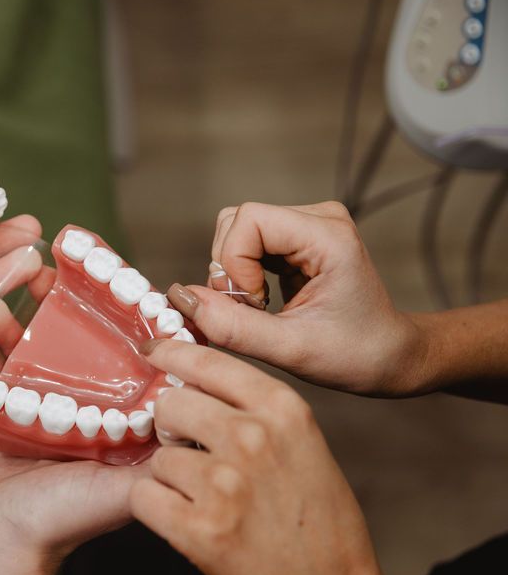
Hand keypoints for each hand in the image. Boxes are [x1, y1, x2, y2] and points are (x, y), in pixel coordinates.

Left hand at [131, 340, 417, 574]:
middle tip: (189, 453)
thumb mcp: (305, 447)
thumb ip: (257, 411)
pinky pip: (143, 497)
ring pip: (158, 456)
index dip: (171, 354)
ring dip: (169, 478)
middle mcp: (253, 437)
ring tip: (204, 502)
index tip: (152, 353)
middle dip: (170, 427)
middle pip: (170, 403)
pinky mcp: (199, 528)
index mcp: (284, 410)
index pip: (207, 359)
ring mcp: (224, 483)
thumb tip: (195, 383)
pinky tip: (186, 522)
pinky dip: (155, 511)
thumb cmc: (320, 526)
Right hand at [168, 201, 423, 395]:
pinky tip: (263, 300)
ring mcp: (307, 224)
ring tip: (258, 307)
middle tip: (251, 310)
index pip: (248, 219)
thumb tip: (181, 299)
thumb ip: (232, 326)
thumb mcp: (290, 350)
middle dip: (228, 268)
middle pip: (236, 220)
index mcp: (328, 236)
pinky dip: (241, 274)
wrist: (392, 356)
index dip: (234, 264)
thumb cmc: (357, 355)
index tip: (254, 305)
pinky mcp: (296, 237)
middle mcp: (319, 218)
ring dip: (232, 272)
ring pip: (234, 229)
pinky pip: (245, 242)